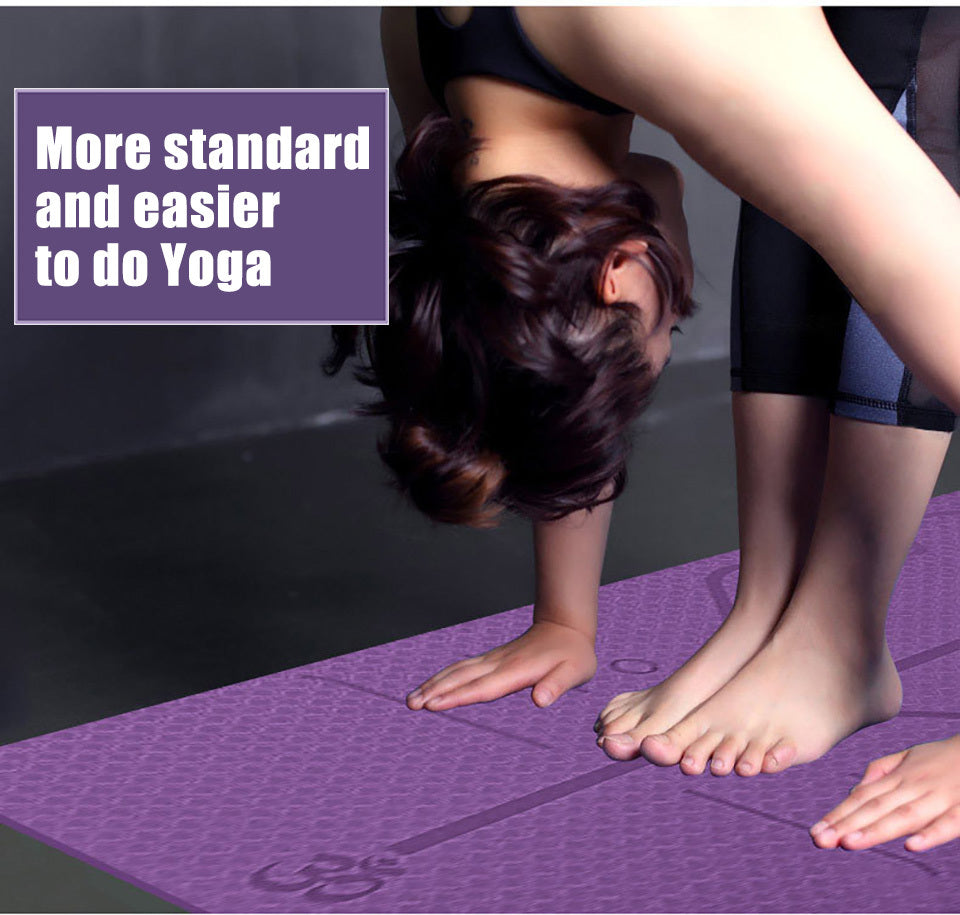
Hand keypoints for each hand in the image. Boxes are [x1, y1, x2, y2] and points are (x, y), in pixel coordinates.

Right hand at [406, 619, 596, 711]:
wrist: (566, 626)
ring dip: (433, 684)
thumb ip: (557, 685)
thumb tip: (539, 701)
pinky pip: (462, 668)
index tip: (433, 704)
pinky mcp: (491, 660)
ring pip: (457, 671)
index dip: (457, 697)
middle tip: (410, 704)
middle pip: (461, 678)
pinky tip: (431, 686)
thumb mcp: (575, 672)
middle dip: (435, 691)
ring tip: (411, 699)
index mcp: (516, 670)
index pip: (482, 688)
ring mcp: (493, 659)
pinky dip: (443, 677)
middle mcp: (499, 663)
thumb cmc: (574, 655)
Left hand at [810, 734, 959, 851]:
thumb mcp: (907, 757)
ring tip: (849, 843)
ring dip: (876, 830)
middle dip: (846, 825)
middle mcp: (914, 786)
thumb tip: (855, 791)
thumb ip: (880, 772)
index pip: (862, 798)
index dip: (838, 814)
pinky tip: (911, 846)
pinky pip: (948, 824)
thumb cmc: (941, 758)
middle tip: (819, 840)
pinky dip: (930, 834)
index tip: (816, 831)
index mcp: (899, 777)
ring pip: (904, 816)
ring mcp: (939, 798)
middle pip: (875, 808)